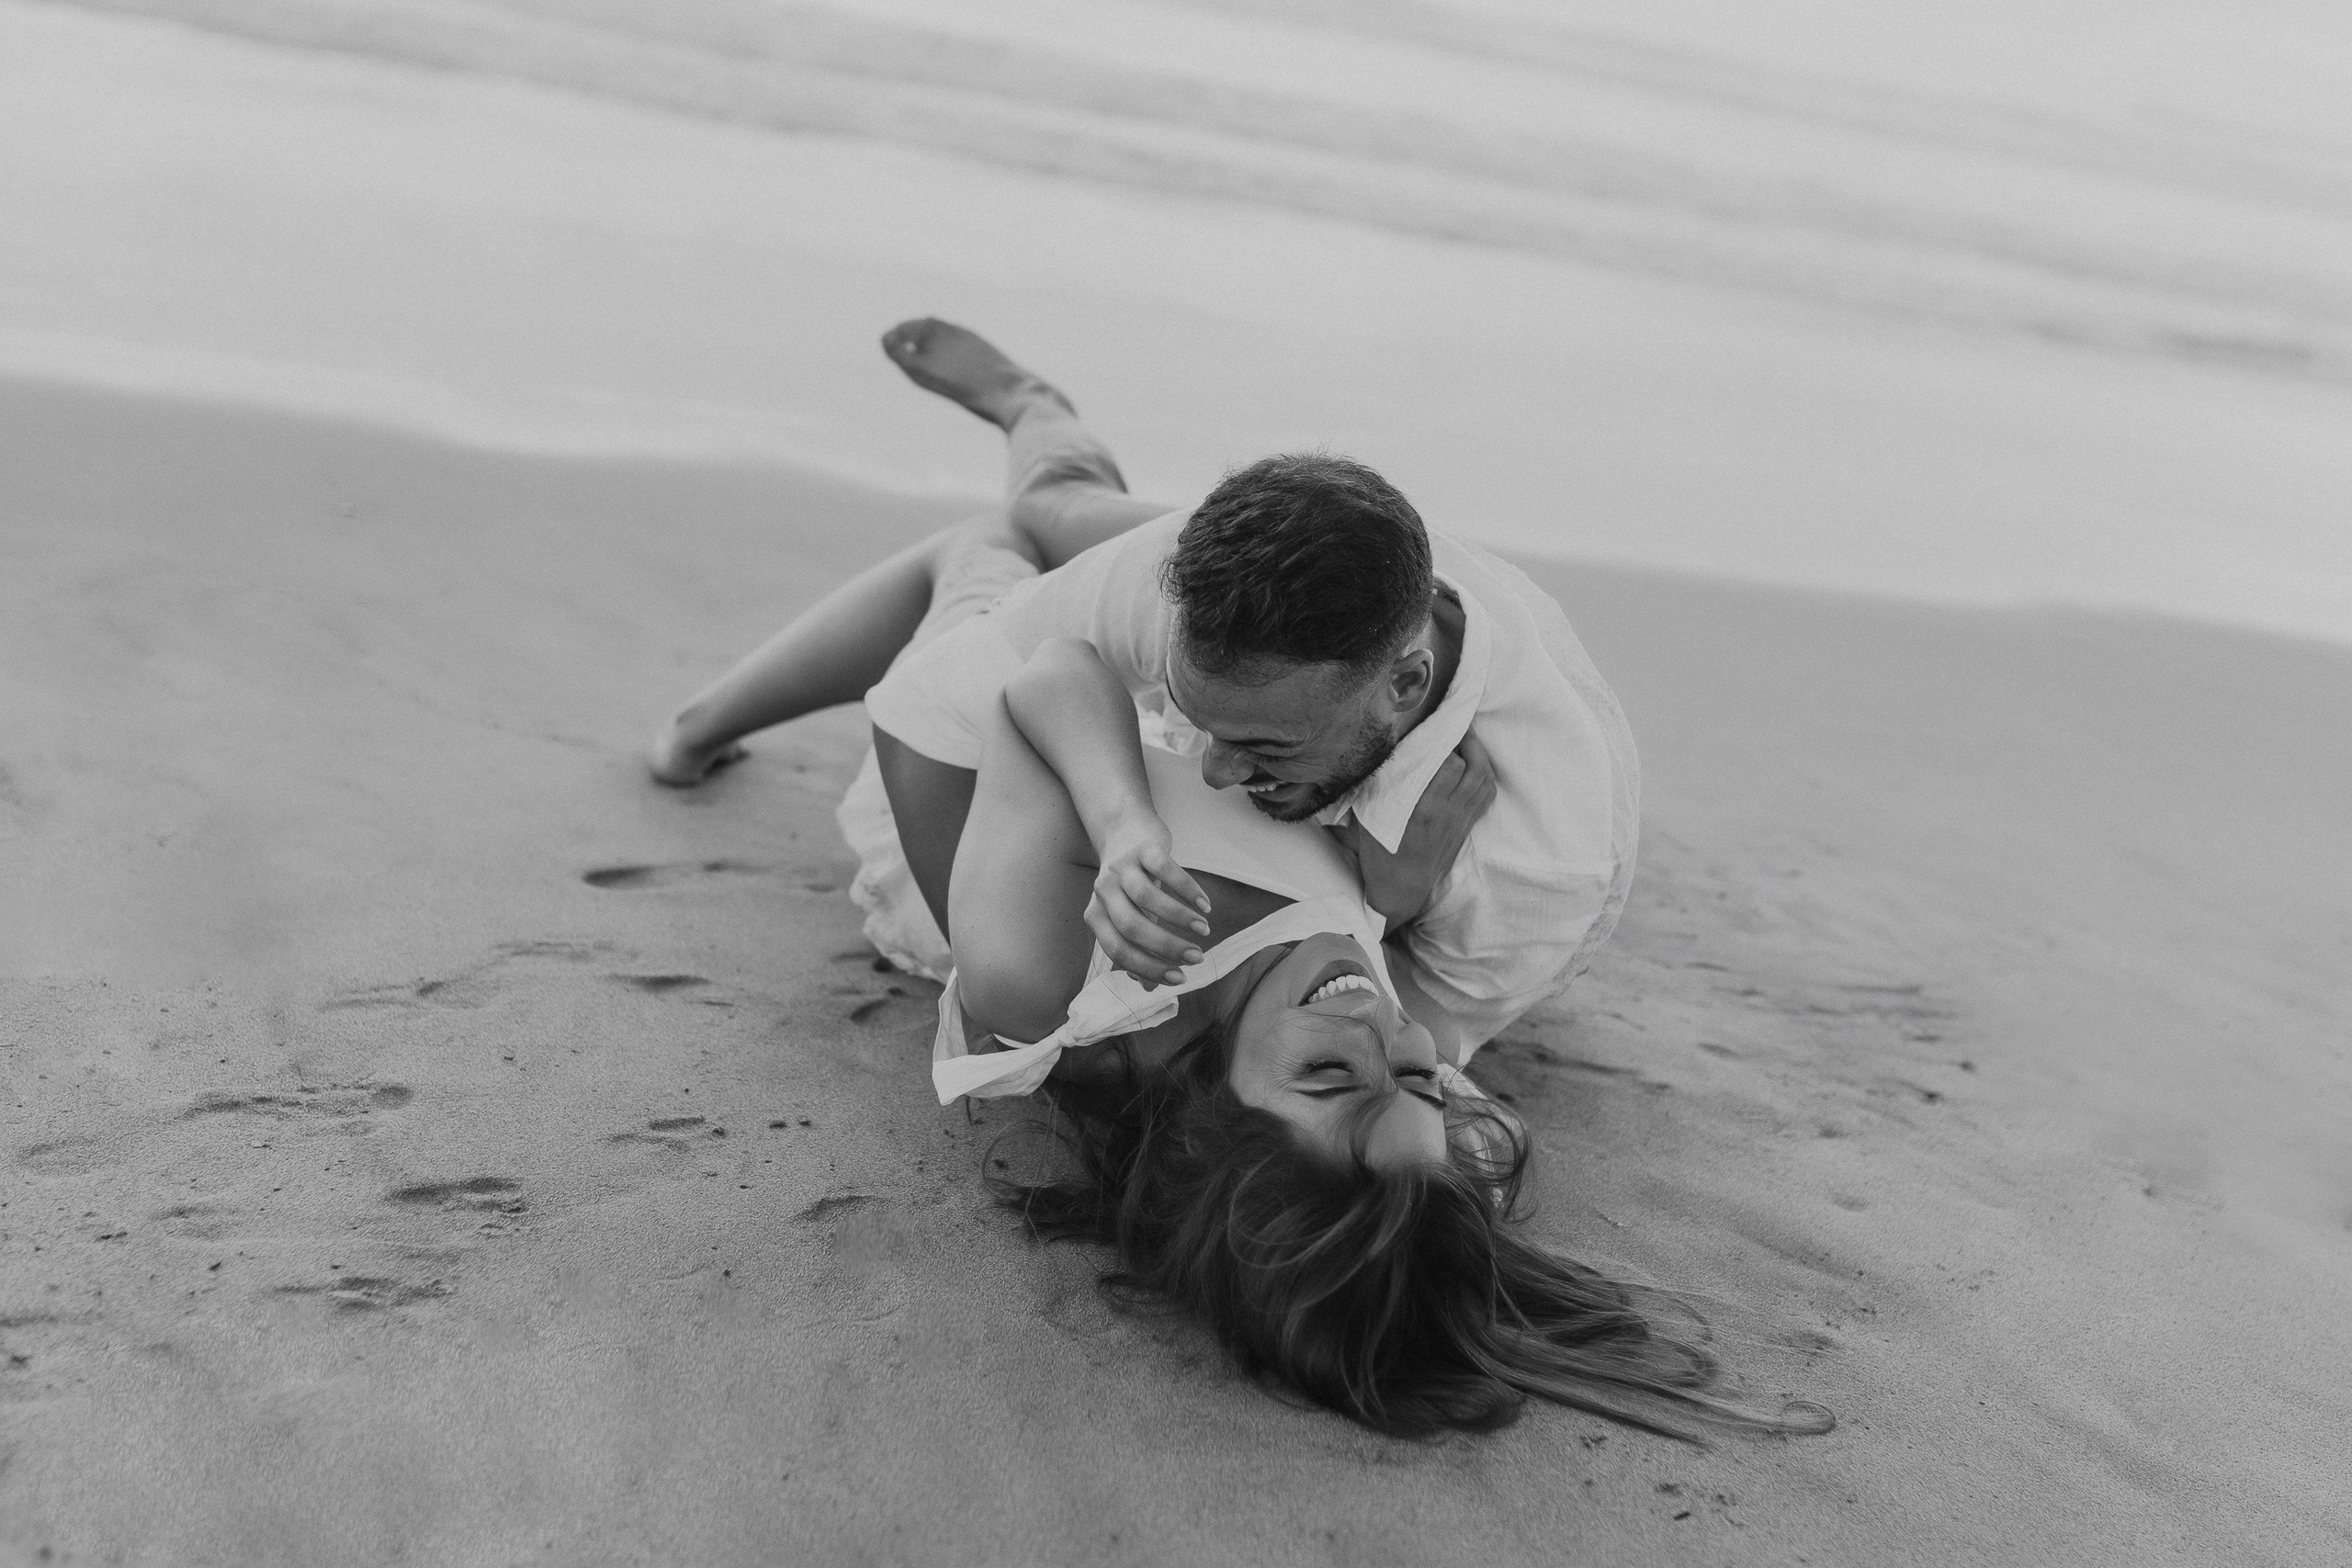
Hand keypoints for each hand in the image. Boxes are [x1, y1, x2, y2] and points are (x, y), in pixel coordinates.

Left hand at [1084, 812, 1213, 985]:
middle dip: (1167, 947)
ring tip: (1204, 930)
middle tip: (1196, 957)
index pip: (1118, 950)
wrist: (1124, 829)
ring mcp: (1121, 867)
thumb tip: (1150, 989)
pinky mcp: (1142, 847)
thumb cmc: (1129, 882)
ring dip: (1180, 919)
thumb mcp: (1128, 915)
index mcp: (1096, 915)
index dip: (1149, 968)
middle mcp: (1103, 891)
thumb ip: (1136, 949)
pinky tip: (1205, 905)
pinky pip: (1165, 869)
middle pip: (1132, 927)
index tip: (1179, 979)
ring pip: (1148, 899)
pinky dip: (1188, 890)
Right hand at [1338, 734, 1495, 927]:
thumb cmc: (1381, 853)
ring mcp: (1461, 820)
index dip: (1446, 741)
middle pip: (1474, 768)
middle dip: (1468, 741)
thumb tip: (1384, 754)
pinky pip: (1486, 795)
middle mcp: (1448, 813)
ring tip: (1466, 739)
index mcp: (1423, 810)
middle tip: (1455, 725)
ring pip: (1484, 780)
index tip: (1436, 725)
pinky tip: (1475, 764)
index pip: (1450, 766)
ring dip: (1479, 755)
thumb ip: (1378, 786)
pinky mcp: (1466, 826)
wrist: (1401, 888)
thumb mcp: (1370, 818)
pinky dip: (1485, 775)